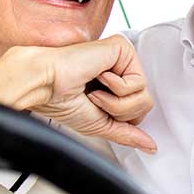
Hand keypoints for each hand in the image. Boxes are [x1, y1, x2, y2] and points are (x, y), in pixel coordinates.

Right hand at [0, 36, 156, 152]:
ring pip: (144, 96)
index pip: (139, 110)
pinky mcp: (123, 47)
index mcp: (115, 86)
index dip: (119, 118)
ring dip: (115, 102)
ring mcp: (122, 58)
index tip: (95, 107)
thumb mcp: (99, 124)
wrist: (43, 83)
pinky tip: (98, 76)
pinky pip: (138, 82)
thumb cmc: (59, 100)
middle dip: (119, 111)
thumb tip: (150, 146)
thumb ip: (126, 133)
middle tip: (94, 99)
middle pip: (145, 103)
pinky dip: (115, 88)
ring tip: (94, 91)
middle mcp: (121, 70)